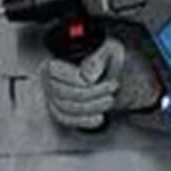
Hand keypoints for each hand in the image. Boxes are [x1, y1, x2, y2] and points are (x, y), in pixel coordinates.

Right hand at [40, 37, 162, 130]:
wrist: (119, 77)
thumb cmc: (111, 60)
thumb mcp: (110, 50)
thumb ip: (98, 59)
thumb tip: (87, 75)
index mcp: (59, 57)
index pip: (55, 70)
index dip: (76, 79)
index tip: (95, 79)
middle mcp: (50, 76)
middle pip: (60, 91)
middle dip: (89, 94)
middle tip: (110, 88)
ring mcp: (53, 95)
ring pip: (65, 108)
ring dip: (91, 107)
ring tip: (109, 100)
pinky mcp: (61, 111)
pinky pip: (67, 120)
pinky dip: (85, 120)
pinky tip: (99, 116)